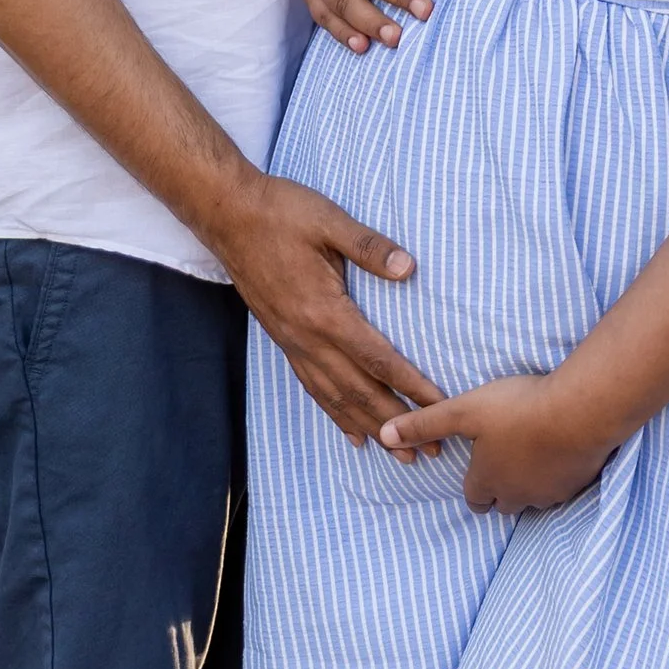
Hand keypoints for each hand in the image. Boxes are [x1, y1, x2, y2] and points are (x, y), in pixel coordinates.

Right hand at [210, 173, 445, 444]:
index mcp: (326, 312)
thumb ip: (369, 247)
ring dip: (370, 427)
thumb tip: (409, 268)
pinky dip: (335, 413)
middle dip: (397, 423)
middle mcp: (308, 338)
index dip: (411, 386)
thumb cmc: (281, 213)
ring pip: (336, 398)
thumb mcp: (329, 221)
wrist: (227, 216)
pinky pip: (312, 387)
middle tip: (431, 451)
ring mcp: (293, 343)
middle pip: (359, 392)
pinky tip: (352, 431)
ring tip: (399, 454)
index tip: (440, 406)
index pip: (378, 359)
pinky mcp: (283, 341)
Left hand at [377, 370, 618, 514]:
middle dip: (499, 489)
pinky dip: (556, 475)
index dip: (473, 485)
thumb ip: (424, 423)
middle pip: (503, 505)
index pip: (474, 499)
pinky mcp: (576, 484)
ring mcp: (548, 493)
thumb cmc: (518, 408)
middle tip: (502, 462)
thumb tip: (382, 436)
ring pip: (533, 498)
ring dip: (529, 483)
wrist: (581, 411)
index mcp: (487, 480)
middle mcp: (516, 495)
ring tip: (531, 455)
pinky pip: (561, 488)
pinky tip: (559, 451)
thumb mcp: (463, 410)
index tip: (477, 469)